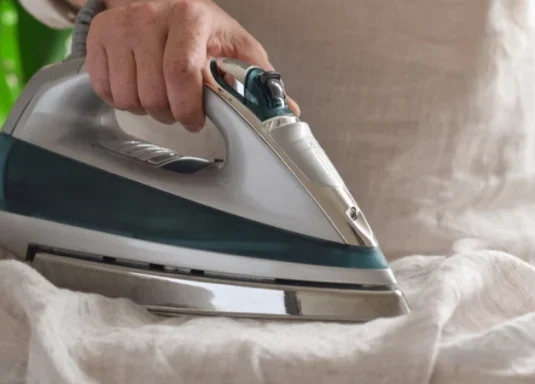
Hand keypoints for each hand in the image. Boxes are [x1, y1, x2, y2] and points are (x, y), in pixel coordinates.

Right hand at [87, 0, 298, 131]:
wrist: (167, 3)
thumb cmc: (206, 31)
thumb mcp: (239, 49)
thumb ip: (260, 82)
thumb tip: (288, 113)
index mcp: (191, 17)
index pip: (182, 73)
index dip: (189, 108)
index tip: (196, 120)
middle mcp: (151, 16)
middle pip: (154, 93)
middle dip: (171, 113)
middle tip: (181, 110)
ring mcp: (120, 25)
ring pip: (128, 95)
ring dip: (147, 109)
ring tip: (162, 96)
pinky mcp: (98, 36)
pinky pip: (106, 89)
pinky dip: (124, 100)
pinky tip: (141, 88)